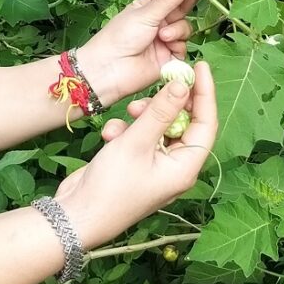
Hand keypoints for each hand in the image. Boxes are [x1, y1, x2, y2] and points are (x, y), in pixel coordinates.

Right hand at [54, 61, 216, 250]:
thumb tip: (183, 85)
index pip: (206, 124)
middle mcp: (174, 168)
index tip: (199, 66)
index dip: (205, 94)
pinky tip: (111, 134)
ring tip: (130, 111)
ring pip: (158, 129)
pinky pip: (140, 139)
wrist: (76, 216)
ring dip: (144, 116)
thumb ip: (161, 112)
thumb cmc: (111, 186)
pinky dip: (127, 131)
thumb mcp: (137, 142)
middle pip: (183, 124)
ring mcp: (154, 167)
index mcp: (185, 167)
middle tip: (160, 80)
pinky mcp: (135, 165)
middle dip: (168, 103)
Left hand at [76, 0, 209, 106]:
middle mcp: (159, 21)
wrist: (110, 69)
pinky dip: (177, 45)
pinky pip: (184, 46)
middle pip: (182, 7)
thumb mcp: (145, 13)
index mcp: (148, 6)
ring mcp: (165, 39)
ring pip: (185, 27)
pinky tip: (166, 46)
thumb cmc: (120, 36)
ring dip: (177, 29)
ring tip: (162, 36)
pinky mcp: (170, 57)